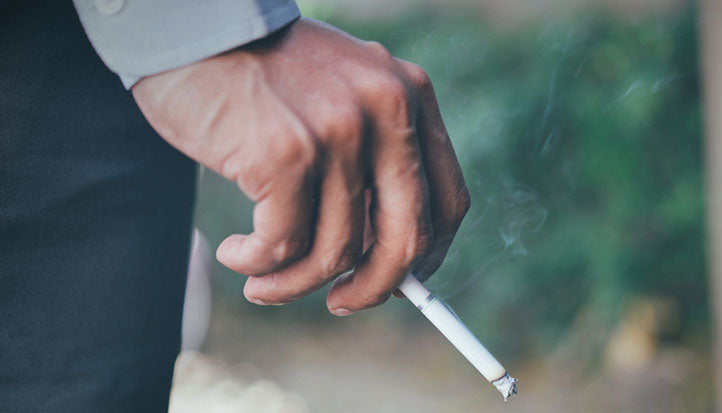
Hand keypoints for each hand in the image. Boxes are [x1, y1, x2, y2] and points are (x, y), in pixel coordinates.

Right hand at [132, 18, 468, 314]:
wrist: (193, 27)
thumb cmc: (265, 74)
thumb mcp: (342, 98)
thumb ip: (372, 160)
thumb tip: (382, 256)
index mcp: (410, 96)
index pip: (448, 201)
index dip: (427, 256)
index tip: (396, 282)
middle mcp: (386, 111)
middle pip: (406, 239)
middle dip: (373, 290)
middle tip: (340, 304)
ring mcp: (338, 133)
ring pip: (336, 253)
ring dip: (294, 283)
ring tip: (262, 280)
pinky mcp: (286, 155)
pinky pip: (283, 246)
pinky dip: (257, 263)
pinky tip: (236, 252)